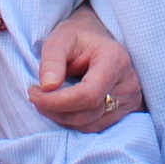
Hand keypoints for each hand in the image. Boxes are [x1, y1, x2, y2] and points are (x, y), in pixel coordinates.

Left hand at [30, 6, 145, 134]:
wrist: (96, 37)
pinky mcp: (126, 111)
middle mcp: (128, 82)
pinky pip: (95, 126)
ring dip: (62, 117)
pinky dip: (73, 121)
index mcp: (115, 60)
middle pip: (89, 112)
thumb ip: (52, 61)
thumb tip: (47, 88)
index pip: (88, 94)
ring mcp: (130, 100)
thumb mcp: (60, 39)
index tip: (33, 93)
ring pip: (91, 124)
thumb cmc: (77, 37)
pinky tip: (62, 106)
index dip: (57, 101)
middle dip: (55, 110)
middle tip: (35, 95)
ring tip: (46, 99)